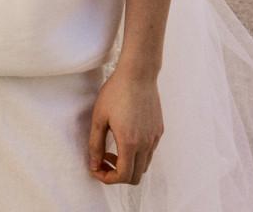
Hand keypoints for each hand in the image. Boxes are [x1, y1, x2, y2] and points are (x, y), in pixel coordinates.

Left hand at [88, 69, 162, 185]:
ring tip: (112, 149)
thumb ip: (95, 144)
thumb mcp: (99, 117)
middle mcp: (146, 144)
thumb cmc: (115, 92)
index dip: (107, 178)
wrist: (138, 74)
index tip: (96, 169)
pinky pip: (150, 152)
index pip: (123, 176)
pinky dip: (137, 154)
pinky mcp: (159, 131)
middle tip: (103, 161)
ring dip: (128, 165)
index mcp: (129, 142)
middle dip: (117, 175)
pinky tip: (125, 138)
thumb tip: (94, 164)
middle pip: (135, 176)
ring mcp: (155, 138)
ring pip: (144, 165)